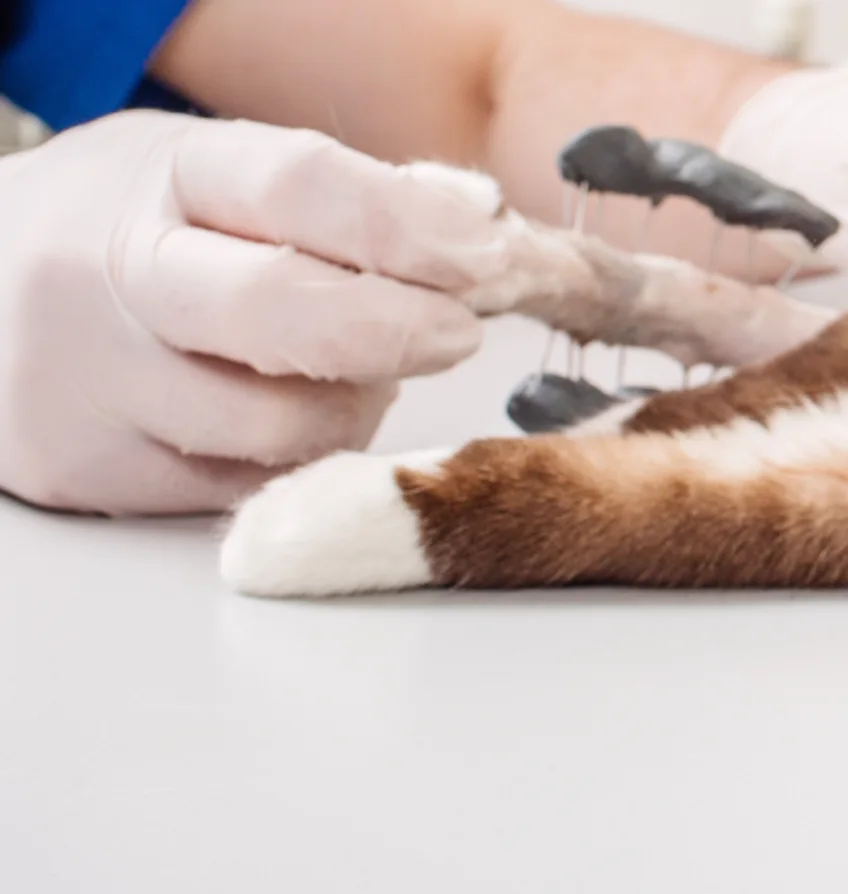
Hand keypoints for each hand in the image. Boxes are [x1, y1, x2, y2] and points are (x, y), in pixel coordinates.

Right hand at [0, 111, 506, 514]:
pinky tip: (283, 414)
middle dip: (398, 330)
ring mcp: (85, 379)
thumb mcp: (217, 178)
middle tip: (459, 333)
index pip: (300, 189)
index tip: (486, 257)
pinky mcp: (83, 466)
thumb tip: (473, 224)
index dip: (407, 228)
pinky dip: (294, 457)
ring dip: (351, 407)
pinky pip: (239, 484)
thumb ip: (346, 201)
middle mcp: (104, 274)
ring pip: (275, 425)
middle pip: (280, 313)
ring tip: (355, 374)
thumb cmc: (132, 232)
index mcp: (161, 175)